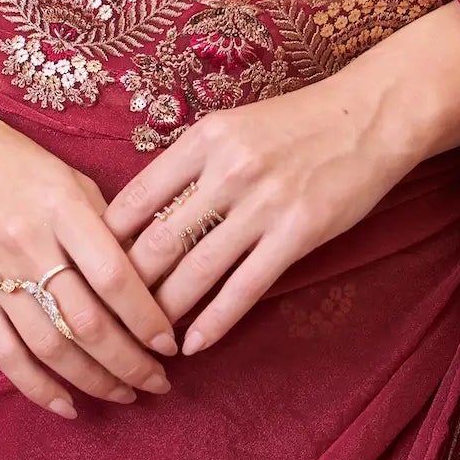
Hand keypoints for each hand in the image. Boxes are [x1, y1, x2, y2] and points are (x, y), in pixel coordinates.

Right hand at [0, 108, 177, 418]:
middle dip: (131, 362)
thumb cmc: (13, 160)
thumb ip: (106, 224)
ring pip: (52, 347)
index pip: (115, 276)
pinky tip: (69, 407)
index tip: (171, 344)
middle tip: (159, 382)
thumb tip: (147, 276)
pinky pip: (6, 355)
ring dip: (95, 380)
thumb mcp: (68, 177)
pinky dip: (39, 388)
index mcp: (63, 207)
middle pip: (88, 322)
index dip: (147, 318)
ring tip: (126, 395)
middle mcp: (30, 244)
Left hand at [102, 73, 411, 355]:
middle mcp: (228, 169)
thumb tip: (142, 214)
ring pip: (196, 270)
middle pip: (158, 241)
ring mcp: (264, 202)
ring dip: (166, 313)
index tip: (92, 273)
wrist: (368, 116)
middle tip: (111, 320)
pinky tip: (196, 344)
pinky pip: (245, 287)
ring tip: (147, 340)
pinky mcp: (299, 232)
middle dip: (129, 290)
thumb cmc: (295, 124)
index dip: (107, 243)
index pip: (136, 199)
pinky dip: (215, 322)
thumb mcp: (232, 127)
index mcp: (204, 138)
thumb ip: (190, 165)